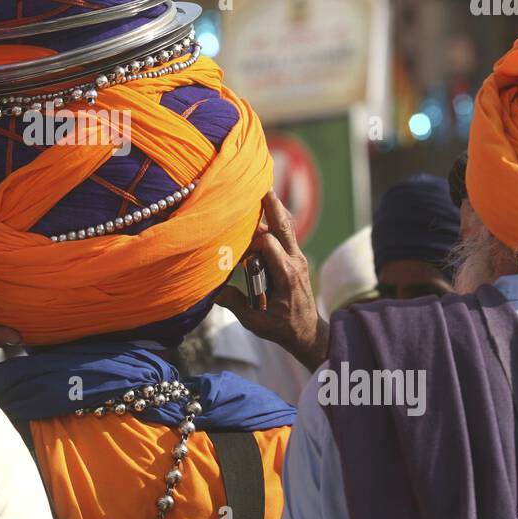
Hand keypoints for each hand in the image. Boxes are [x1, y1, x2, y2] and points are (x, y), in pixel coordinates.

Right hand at [215, 190, 327, 370]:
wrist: (307, 332)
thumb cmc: (281, 328)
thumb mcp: (255, 322)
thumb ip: (234, 304)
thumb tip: (210, 290)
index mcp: (286, 275)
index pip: (270, 244)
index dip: (252, 239)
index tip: (236, 243)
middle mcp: (295, 261)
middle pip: (284, 226)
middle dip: (272, 205)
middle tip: (261, 185)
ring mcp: (298, 257)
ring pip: (287, 225)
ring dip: (274, 208)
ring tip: (262, 188)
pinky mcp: (296, 258)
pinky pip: (287, 233)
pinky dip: (276, 218)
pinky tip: (266, 206)